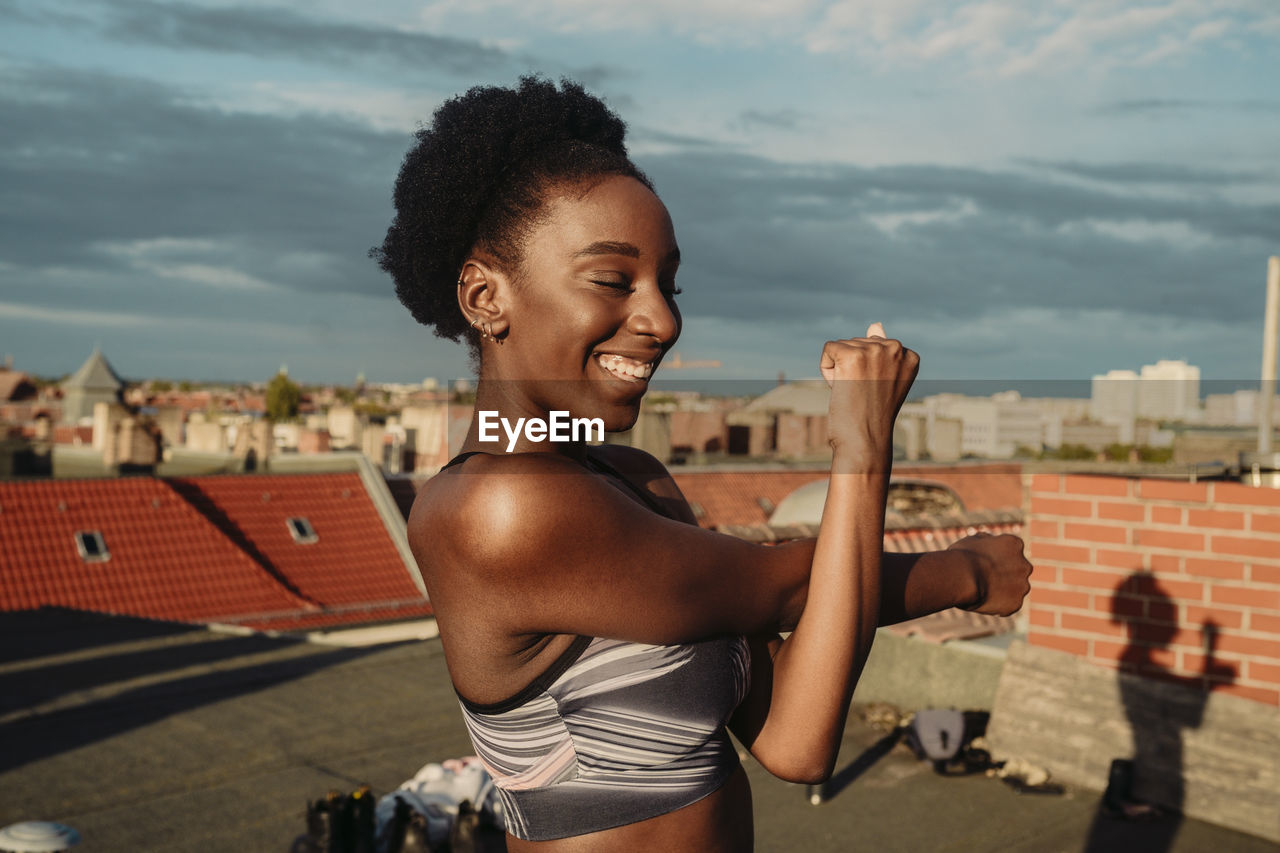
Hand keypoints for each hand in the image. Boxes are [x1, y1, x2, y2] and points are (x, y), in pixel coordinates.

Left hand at [820, 322, 918, 463]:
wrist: (865, 442)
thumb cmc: (872, 416)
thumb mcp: (881, 380)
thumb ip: (880, 350)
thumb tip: (875, 324)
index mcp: (909, 356)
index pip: (874, 346)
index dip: (867, 371)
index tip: (877, 391)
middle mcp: (896, 348)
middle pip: (857, 344)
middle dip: (852, 368)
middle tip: (864, 395)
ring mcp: (875, 350)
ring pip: (842, 347)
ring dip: (840, 371)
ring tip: (854, 394)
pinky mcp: (852, 355)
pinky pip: (828, 349)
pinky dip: (827, 370)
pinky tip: (841, 388)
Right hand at [948, 532, 1031, 615]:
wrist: (962, 577)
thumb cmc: (963, 556)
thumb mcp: (972, 540)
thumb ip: (985, 541)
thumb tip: (987, 540)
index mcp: (1015, 544)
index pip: (1011, 551)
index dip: (995, 557)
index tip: (982, 562)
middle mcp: (1025, 565)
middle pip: (1017, 571)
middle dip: (1004, 575)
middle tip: (984, 579)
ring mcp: (1022, 586)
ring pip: (1015, 590)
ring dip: (1002, 591)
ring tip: (981, 591)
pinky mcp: (1016, 604)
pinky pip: (1008, 606)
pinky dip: (998, 605)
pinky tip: (982, 600)